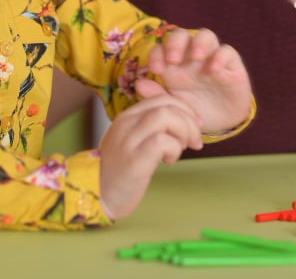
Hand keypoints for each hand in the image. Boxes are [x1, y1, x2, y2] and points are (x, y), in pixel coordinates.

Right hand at [97, 88, 202, 219]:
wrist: (99, 197)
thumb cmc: (123, 171)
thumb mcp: (136, 142)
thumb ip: (153, 128)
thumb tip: (185, 120)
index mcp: (127, 117)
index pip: (162, 98)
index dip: (184, 109)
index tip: (195, 125)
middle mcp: (125, 123)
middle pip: (167, 105)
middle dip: (189, 121)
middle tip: (195, 142)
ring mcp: (127, 140)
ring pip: (165, 117)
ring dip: (183, 133)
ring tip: (179, 150)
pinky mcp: (133, 160)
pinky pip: (162, 141)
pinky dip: (173, 149)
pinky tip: (168, 161)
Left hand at [138, 28, 251, 135]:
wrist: (221, 124)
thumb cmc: (193, 111)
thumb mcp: (173, 106)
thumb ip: (156, 95)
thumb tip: (139, 83)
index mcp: (173, 65)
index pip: (161, 48)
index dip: (156, 54)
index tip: (156, 70)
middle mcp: (191, 57)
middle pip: (181, 35)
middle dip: (175, 43)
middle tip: (173, 59)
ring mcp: (212, 58)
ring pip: (206, 35)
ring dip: (199, 42)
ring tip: (197, 57)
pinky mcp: (231, 65)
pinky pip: (228, 51)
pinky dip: (221, 56)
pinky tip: (214, 69)